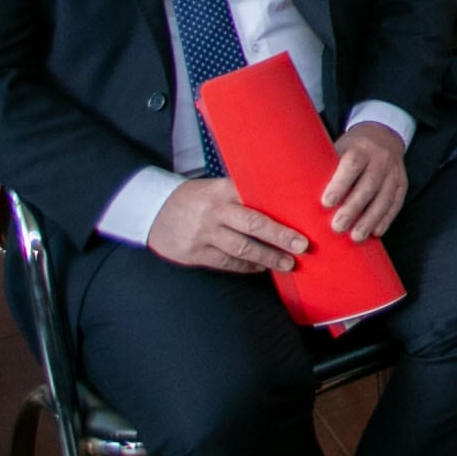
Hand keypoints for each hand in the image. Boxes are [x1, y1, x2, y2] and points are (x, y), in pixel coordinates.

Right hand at [146, 176, 306, 272]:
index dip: (281, 208)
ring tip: (287, 264)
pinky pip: (226, 262)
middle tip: (303, 246)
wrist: (151, 210)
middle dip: (281, 236)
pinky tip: (260, 267)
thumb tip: (281, 201)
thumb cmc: (194, 198)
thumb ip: (242, 194)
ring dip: (267, 257)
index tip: (304, 216)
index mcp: (223, 190)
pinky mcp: (193, 253)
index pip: (257, 197)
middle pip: (254, 224)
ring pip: (241, 248)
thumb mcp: (215, 187)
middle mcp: (214, 211)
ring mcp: (203, 234)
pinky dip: (246, 266)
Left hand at [320, 122, 408, 241]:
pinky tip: (376, 233)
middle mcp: (381, 158)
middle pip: (369, 185)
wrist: (383, 135)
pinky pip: (396, 202)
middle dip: (354, 208)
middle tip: (337, 227)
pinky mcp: (402, 182)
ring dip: (370, 218)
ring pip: (385, 197)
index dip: (340, 184)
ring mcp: (394, 171)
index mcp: (361, 147)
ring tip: (356, 236)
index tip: (326, 203)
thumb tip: (295, 192)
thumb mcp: (337, 148)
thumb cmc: (351, 147)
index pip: (352, 164)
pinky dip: (386, 218)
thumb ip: (324, 167)